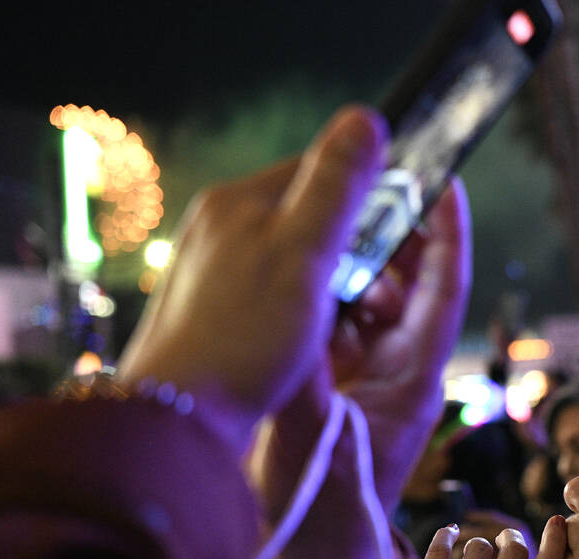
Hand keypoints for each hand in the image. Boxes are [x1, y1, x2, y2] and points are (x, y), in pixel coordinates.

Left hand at [118, 106, 386, 456]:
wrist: (178, 419)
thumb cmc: (242, 338)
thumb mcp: (305, 255)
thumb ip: (337, 186)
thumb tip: (367, 120)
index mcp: (239, 201)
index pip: (319, 168)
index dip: (369, 197)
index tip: (400, 235)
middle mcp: (216, 225)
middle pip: (306, 213)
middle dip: (350, 246)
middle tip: (377, 293)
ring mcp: (208, 266)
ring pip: (291, 255)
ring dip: (328, 282)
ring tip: (342, 323)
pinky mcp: (207, 307)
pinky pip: (270, 290)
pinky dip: (299, 308)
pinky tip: (305, 341)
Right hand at [250, 179, 471, 523]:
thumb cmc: (326, 510)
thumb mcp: (313, 436)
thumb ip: (302, 375)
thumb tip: (291, 313)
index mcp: (415, 374)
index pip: (445, 287)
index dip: (446, 231)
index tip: (442, 179)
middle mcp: (398, 365)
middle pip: (409, 280)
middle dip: (392, 233)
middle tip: (361, 190)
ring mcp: (366, 370)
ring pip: (369, 294)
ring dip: (352, 262)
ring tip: (324, 235)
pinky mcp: (334, 378)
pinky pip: (336, 317)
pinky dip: (323, 292)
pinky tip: (301, 279)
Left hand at [420, 515, 566, 558]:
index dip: (555, 545)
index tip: (557, 524)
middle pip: (515, 551)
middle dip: (512, 539)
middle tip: (507, 542)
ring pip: (478, 548)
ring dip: (480, 547)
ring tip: (476, 556)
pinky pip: (437, 552)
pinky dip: (444, 536)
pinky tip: (448, 533)